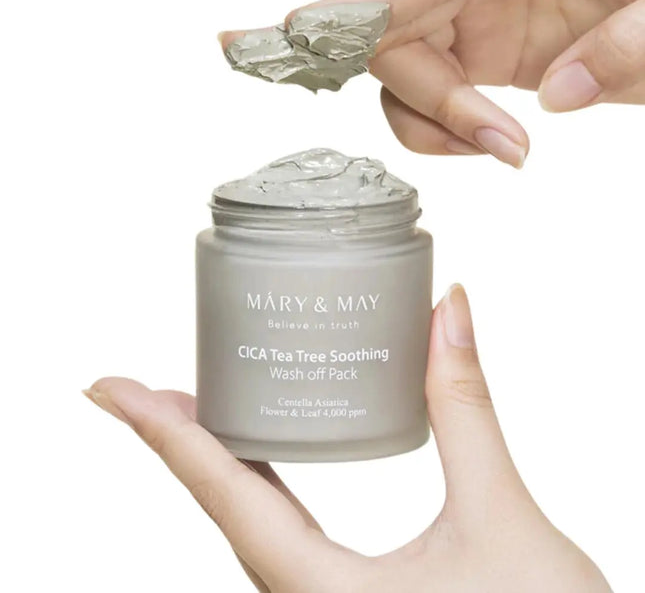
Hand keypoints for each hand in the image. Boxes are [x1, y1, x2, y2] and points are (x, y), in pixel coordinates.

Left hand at [85, 285, 610, 591]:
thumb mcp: (502, 520)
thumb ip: (467, 411)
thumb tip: (448, 312)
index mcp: (322, 592)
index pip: (221, 494)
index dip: (159, 433)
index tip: (106, 388)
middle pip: (220, 505)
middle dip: (175, 441)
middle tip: (141, 386)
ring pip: (248, 519)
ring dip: (214, 460)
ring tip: (193, 406)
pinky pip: (280, 529)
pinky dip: (258, 481)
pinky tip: (266, 454)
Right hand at [222, 0, 644, 166]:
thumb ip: (626, 42)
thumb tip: (558, 96)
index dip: (345, 12)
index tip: (289, 34)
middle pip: (392, 39)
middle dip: (432, 100)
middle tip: (499, 142)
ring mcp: (472, 18)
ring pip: (401, 77)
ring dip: (437, 125)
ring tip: (510, 150)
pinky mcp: (480, 54)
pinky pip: (430, 97)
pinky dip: (449, 132)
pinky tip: (496, 143)